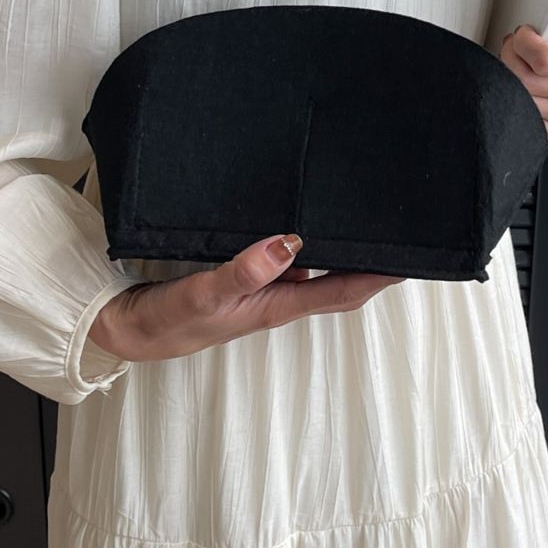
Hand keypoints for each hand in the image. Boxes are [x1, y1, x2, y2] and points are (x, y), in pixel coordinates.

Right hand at [87, 233, 405, 362]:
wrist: (134, 330)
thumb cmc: (170, 320)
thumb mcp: (205, 294)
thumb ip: (244, 271)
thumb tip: (289, 244)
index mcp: (279, 305)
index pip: (344, 291)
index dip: (381, 276)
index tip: (413, 258)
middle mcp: (280, 298)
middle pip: (340, 279)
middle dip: (372, 261)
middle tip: (401, 228)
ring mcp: (265, 290)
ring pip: (316, 268)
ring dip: (341, 249)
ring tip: (365, 217)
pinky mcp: (248, 280)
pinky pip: (288, 260)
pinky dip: (306, 243)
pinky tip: (307, 221)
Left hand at [500, 0, 547, 140]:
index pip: (547, 59)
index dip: (527, 43)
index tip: (526, 32)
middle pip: (527, 80)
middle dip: (513, 58)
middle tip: (519, 47)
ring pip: (518, 98)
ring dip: (510, 78)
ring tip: (521, 64)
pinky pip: (520, 116)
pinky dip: (514, 100)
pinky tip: (524, 84)